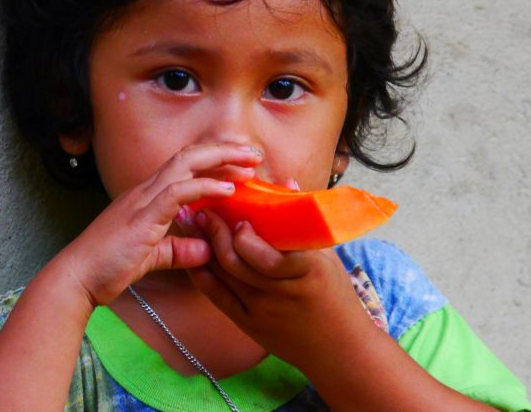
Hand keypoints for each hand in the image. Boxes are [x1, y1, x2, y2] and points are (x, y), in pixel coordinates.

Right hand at [53, 143, 262, 306]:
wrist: (76, 279)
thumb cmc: (107, 267)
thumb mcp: (153, 257)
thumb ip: (179, 251)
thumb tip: (206, 251)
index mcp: (148, 196)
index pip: (185, 166)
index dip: (214, 159)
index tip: (243, 163)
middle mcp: (145, 190)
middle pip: (190, 155)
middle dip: (224, 150)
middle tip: (255, 153)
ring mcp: (143, 200)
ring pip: (185, 164)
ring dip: (220, 160)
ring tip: (250, 163)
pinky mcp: (143, 217)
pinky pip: (177, 192)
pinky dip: (205, 187)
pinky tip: (228, 189)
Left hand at [188, 207, 376, 367]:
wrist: (338, 349)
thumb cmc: (336, 295)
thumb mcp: (327, 257)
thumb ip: (304, 221)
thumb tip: (285, 182)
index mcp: (306, 272)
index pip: (270, 258)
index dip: (247, 239)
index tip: (238, 217)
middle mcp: (280, 293)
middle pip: (237, 264)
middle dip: (215, 233)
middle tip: (203, 209)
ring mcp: (261, 310)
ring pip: (223, 277)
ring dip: (204, 247)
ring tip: (192, 222)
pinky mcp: (247, 323)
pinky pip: (216, 296)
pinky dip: (201, 274)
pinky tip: (192, 253)